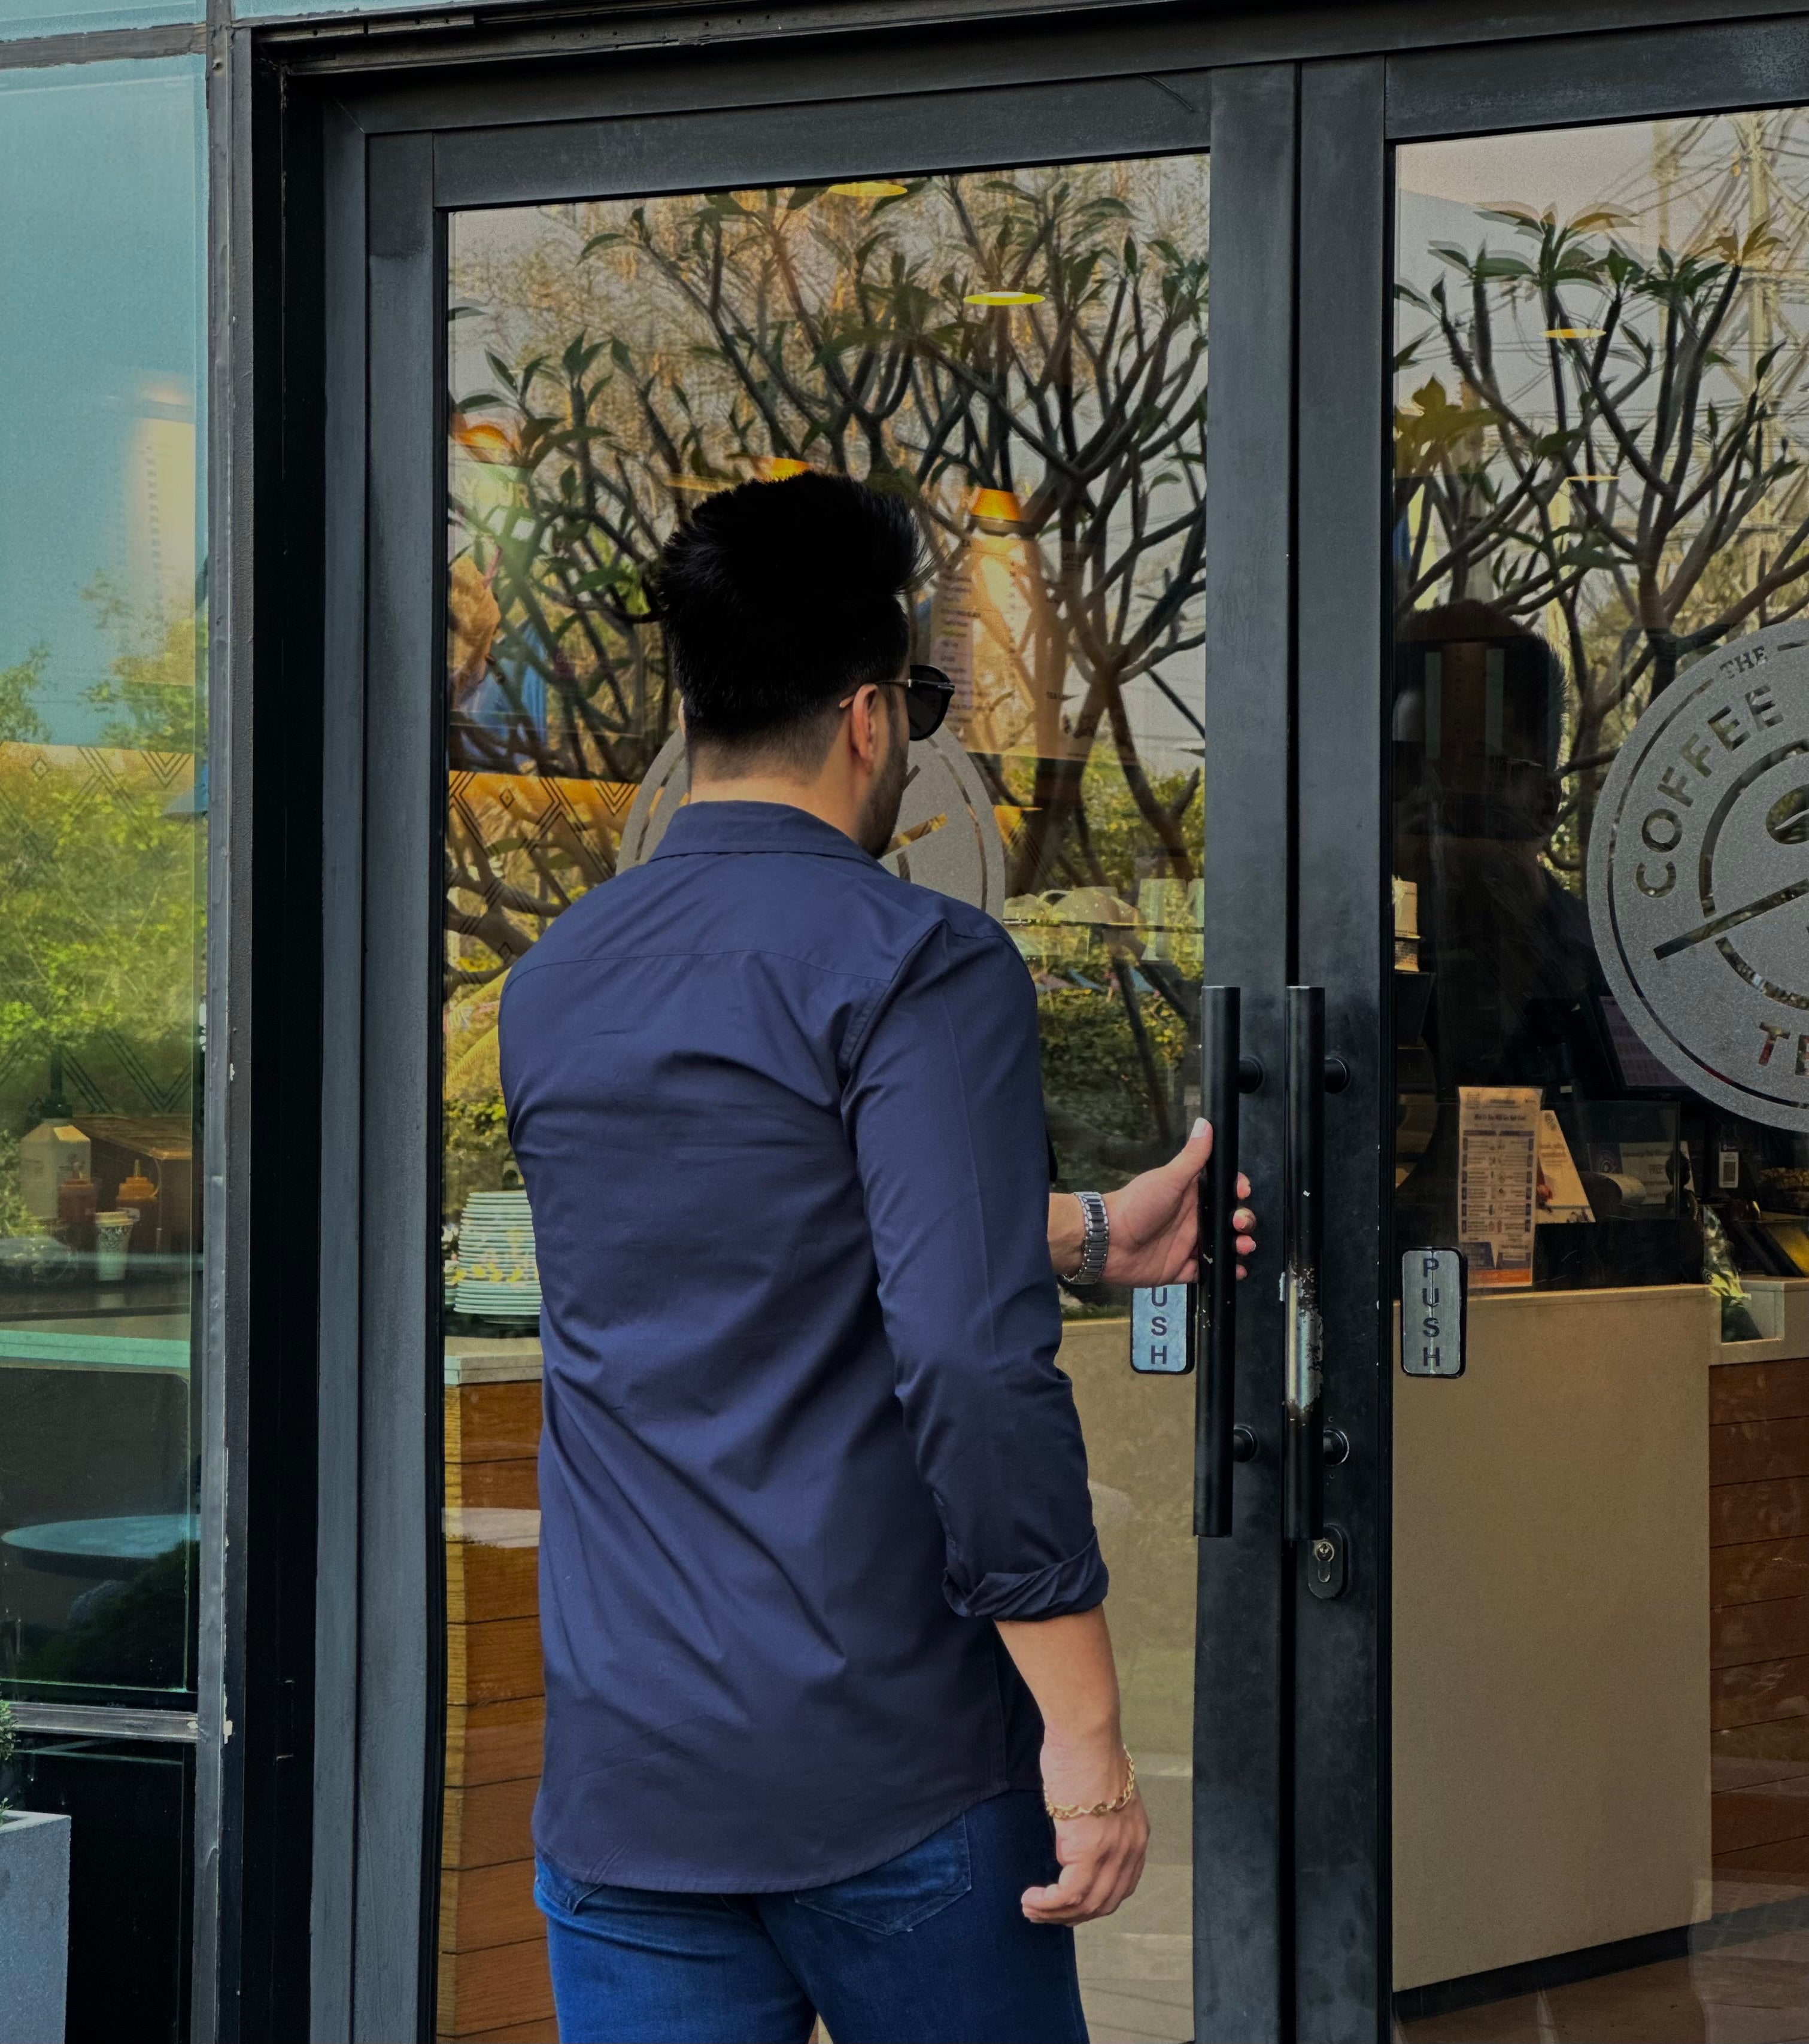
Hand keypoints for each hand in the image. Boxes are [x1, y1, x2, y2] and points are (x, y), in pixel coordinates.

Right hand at [1021, 1737, 1148, 1924]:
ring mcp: (1112, 1853)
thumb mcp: (1099, 1796)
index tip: (1069, 1903)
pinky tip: (1031, 1899)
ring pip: (1085, 1905)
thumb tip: (1069, 1846)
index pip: (1121, 1887)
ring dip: (1054, 1914)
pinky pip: (1068, 1895)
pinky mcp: (1088, 1851)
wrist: (1086, 1733)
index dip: (1094, 1902)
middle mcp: (1130, 1849)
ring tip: (1031, 1909)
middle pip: (1104, 1903)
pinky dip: (1048, 1904)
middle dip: (1072, 1915)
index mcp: (1136, 1835)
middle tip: (1044, 1914)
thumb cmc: (1086, 1750)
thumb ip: (1093, 1823)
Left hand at [1097, 1119, 1254, 1284]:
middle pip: (1226, 1220)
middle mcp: (1191, 1219)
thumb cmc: (1137, 1205)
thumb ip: (1191, 1157)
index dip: (1236, 1190)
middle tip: (1241, 1224)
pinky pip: (1206, 1271)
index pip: (1221, 1190)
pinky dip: (1224, 1270)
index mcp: (1189, 1195)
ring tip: (1244, 1246)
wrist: (1107, 1241)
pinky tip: (1237, 1270)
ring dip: (1238, 1246)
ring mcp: (1186, 1244)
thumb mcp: (1168, 1179)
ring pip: (1220, 1245)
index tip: (1243, 1191)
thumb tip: (1206, 1122)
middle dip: (1243, 1220)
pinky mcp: (1179, 1268)